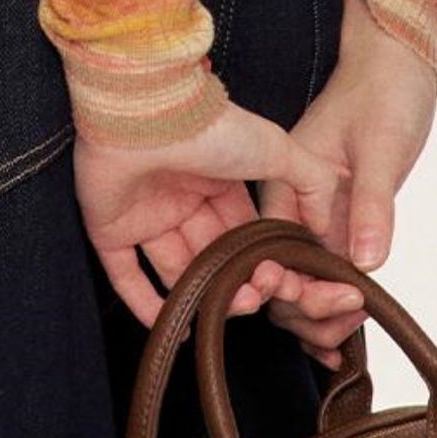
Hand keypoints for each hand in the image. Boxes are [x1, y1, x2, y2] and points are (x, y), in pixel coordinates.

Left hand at [71, 83, 353, 344]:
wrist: (145, 113)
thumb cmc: (208, 126)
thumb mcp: (275, 147)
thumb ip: (310, 179)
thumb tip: (328, 222)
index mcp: (217, 180)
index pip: (242, 233)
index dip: (259, 260)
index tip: (278, 279)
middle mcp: (181, 198)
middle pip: (212, 256)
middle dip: (236, 282)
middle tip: (256, 297)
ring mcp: (143, 215)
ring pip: (176, 270)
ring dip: (203, 296)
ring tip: (229, 309)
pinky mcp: (109, 230)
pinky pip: (126, 276)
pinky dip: (146, 304)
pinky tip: (173, 323)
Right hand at [249, 0, 436, 364]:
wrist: (397, 57)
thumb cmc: (385, 88)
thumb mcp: (381, 145)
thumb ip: (371, 203)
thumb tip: (366, 262)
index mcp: (283, 181)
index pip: (270, 254)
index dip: (296, 289)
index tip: (337, 301)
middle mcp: (288, 202)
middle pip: (277, 275)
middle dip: (306, 309)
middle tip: (348, 320)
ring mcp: (310, 211)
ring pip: (295, 279)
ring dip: (316, 313)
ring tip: (349, 329)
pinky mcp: (333, 215)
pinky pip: (321, 267)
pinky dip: (329, 298)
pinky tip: (345, 325)